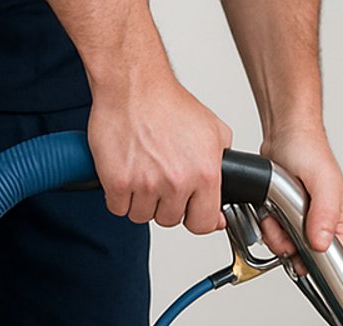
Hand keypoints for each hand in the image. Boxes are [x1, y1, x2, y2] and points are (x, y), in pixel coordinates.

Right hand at [87, 68, 232, 235]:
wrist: (132, 84)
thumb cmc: (167, 102)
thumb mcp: (213, 131)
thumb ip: (222, 166)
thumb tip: (224, 196)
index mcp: (204, 174)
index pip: (204, 223)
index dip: (196, 218)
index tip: (190, 210)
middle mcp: (176, 181)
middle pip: (170, 219)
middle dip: (165, 204)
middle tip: (160, 179)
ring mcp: (146, 184)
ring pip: (142, 216)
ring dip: (141, 201)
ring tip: (142, 173)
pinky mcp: (118, 182)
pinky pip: (118, 208)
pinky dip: (119, 196)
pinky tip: (125, 175)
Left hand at [257, 126, 342, 256]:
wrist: (284, 134)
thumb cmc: (308, 150)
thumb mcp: (323, 182)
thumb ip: (325, 213)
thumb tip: (322, 243)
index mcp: (341, 222)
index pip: (333, 259)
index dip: (313, 258)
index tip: (299, 243)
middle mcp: (324, 225)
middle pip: (304, 257)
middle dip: (287, 243)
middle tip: (284, 220)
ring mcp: (303, 223)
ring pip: (285, 248)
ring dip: (274, 233)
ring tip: (276, 211)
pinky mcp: (285, 219)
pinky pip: (273, 235)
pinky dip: (266, 225)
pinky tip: (270, 209)